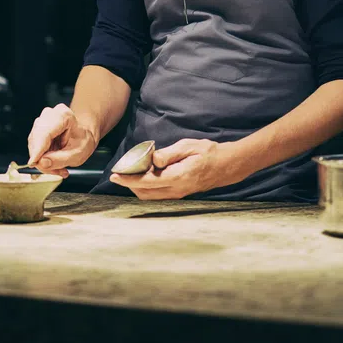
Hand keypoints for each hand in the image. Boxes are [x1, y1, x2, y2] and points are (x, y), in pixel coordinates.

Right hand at [26, 104, 97, 176]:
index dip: (38, 148)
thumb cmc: (83, 141)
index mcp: (63, 115)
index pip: (45, 132)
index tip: (34, 162)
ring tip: (59, 168)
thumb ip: (61, 159)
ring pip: (34, 146)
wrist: (82, 136)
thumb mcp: (78, 154)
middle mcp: (49, 115)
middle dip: (43, 160)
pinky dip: (42, 159)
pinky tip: (53, 163)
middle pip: (37, 140)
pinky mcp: (36, 132)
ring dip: (43, 162)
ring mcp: (41, 122)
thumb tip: (43, 162)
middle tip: (57, 171)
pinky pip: (34, 148)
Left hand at [110, 139, 233, 199]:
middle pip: (145, 192)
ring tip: (132, 171)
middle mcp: (177, 190)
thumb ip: (169, 153)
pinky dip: (147, 186)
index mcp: (178, 177)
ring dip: (138, 186)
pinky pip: (158, 194)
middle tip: (120, 171)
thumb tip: (153, 159)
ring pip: (150, 195)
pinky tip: (147, 174)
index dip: (128, 179)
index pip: (147, 181)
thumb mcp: (189, 146)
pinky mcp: (180, 193)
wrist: (227, 165)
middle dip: (129, 183)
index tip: (115, 175)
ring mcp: (178, 194)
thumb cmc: (209, 152)